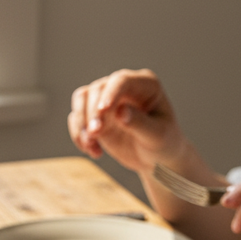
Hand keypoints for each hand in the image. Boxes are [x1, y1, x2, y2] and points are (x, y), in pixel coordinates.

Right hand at [68, 69, 185, 172]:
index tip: (103, 112)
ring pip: (81, 99)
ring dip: (81, 123)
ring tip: (91, 145)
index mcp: (145, 85)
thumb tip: (120, 112)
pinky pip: (77, 118)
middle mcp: (123, 87)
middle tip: (94, 135)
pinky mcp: (95, 115)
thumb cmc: (163, 143)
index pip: (121, 81)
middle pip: (97, 89)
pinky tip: (94, 152)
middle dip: (92, 113)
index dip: (110, 94)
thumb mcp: (157, 136)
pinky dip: (79, 135)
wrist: (156, 158)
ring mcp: (107, 100)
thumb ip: (140, 123)